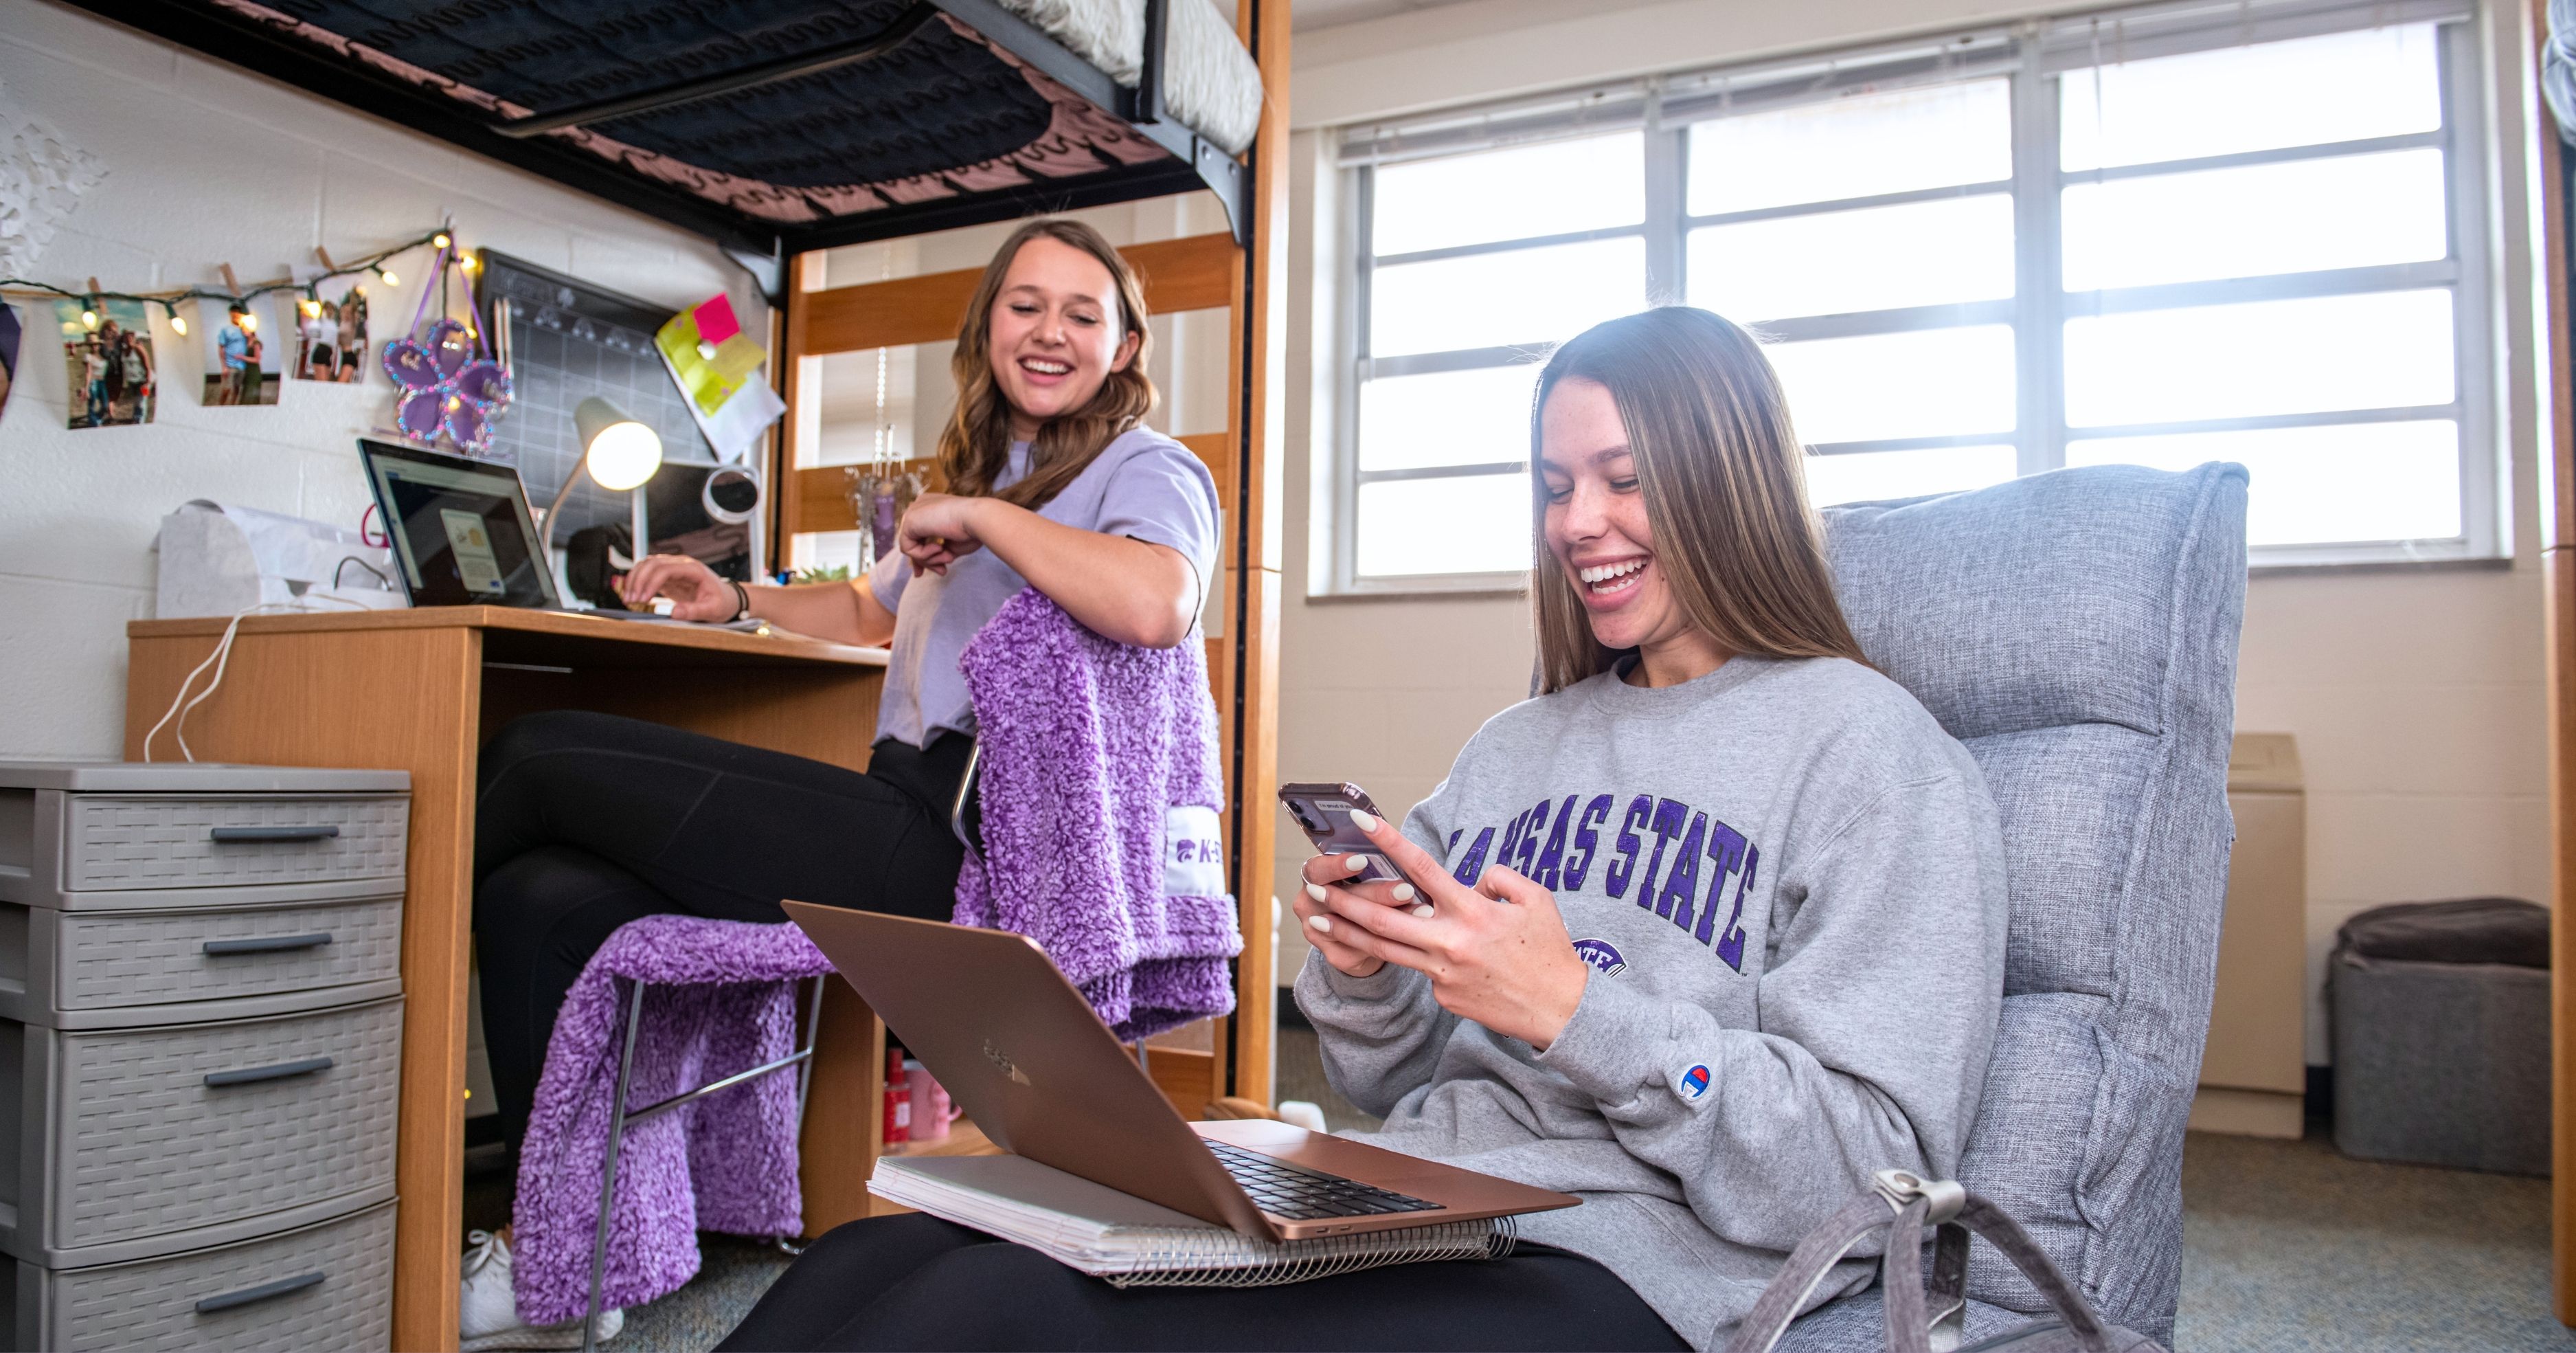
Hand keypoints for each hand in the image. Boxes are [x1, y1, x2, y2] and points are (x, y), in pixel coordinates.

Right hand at [617, 552, 735, 620]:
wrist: (727, 599)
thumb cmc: (722, 602)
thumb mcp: (713, 610)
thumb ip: (694, 611)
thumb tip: (674, 613)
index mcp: (693, 569)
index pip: (666, 569)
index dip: (651, 582)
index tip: (642, 599)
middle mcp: (681, 564)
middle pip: (652, 563)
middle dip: (638, 581)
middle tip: (630, 600)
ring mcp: (674, 568)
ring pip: (647, 565)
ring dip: (635, 579)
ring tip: (628, 598)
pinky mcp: (668, 576)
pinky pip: (648, 573)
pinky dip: (638, 581)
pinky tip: (633, 594)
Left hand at [896, 493, 989, 575]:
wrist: (977, 518)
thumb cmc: (972, 531)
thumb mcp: (952, 545)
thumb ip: (937, 553)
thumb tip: (919, 569)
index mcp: (933, 507)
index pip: (921, 533)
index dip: (926, 553)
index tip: (938, 568)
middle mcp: (921, 506)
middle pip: (913, 540)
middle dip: (925, 561)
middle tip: (941, 572)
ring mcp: (913, 511)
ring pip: (911, 547)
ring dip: (930, 559)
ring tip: (948, 557)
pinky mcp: (909, 520)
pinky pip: (907, 548)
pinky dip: (923, 555)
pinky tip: (939, 548)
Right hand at [1293, 848, 1418, 979]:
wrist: (1359, 928)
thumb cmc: (1363, 888)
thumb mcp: (1363, 870)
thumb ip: (1373, 864)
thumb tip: (1402, 853)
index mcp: (1312, 877)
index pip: (1317, 870)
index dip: (1337, 865)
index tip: (1362, 859)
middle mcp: (1308, 904)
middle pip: (1337, 900)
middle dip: (1376, 894)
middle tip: (1406, 889)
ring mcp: (1318, 933)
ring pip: (1353, 927)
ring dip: (1391, 918)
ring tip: (1422, 911)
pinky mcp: (1337, 956)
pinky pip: (1365, 949)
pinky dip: (1392, 941)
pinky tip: (1417, 935)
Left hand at [1298, 811, 1590, 1049]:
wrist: (1560, 1010)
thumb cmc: (1549, 951)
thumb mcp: (1535, 899)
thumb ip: (1499, 878)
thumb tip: (1472, 879)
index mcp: (1472, 911)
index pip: (1422, 868)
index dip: (1389, 840)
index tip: (1361, 821)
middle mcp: (1449, 942)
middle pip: (1382, 918)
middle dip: (1343, 900)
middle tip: (1312, 885)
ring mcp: (1442, 973)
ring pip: (1385, 949)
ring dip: (1348, 931)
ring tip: (1317, 917)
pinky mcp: (1443, 996)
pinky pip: (1424, 969)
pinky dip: (1419, 956)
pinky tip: (1434, 957)